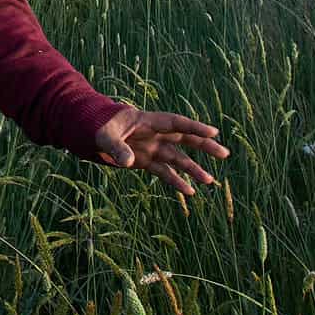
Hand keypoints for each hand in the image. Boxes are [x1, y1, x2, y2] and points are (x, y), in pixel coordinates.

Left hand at [94, 107, 229, 196]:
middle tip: (224, 153)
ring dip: (193, 169)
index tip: (213, 131)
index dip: (193, 126)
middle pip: (184, 139)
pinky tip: (189, 192)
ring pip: (177, 158)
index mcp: (147, 121)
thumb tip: (127, 162)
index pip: (175, 123)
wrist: (90, 131)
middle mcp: (154, 135)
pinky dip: (176, 181)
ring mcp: (152, 148)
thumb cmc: (98, 127)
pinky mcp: (146, 161)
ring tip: (209, 181)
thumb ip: (116, 147)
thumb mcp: (104, 135)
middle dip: (204, 145)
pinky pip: (165, 172)